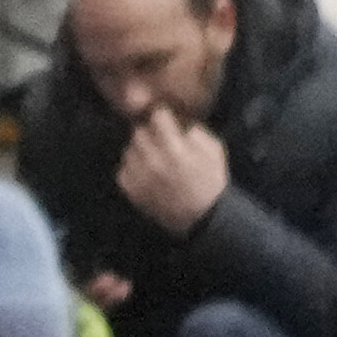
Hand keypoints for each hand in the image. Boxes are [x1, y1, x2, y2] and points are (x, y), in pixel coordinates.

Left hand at [121, 100, 232, 234]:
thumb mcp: (214, 151)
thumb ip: (197, 131)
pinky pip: (122, 171)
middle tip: (159, 143)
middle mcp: (154, 163)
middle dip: (149, 134)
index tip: (167, 123)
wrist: (202, 219)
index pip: (157, 116)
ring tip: (152, 159)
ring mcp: (141, 179)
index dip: (163, 117)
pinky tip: (144, 173)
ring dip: (139, 151)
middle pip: (139, 132)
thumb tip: (179, 124)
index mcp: (176, 151)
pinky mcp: (133, 193)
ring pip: (129, 150)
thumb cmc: (211, 183)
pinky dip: (131, 170)